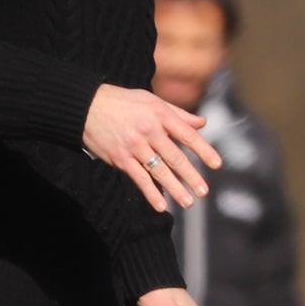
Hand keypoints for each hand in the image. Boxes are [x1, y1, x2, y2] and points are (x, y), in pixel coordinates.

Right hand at [84, 84, 221, 210]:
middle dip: (191, 176)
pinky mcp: (120, 158)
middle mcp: (149, 130)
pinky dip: (151, 192)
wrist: (87, 106)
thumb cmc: (123, 102)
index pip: (188, 134)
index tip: (217, 164)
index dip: (204, 150)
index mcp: (160, 114)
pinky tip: (161, 204)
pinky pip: (139, 178)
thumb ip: (178, 113)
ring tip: (188, 202)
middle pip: (175, 157)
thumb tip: (202, 124)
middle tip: (203, 191)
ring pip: (159, 171)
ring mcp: (134, 145)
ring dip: (175, 188)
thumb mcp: (152, 101)